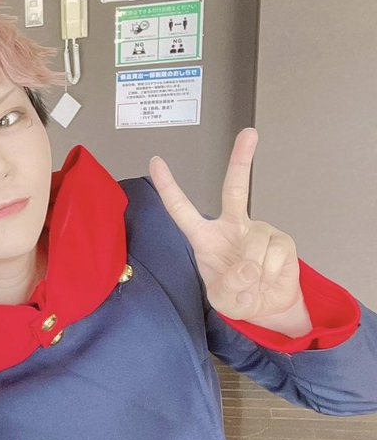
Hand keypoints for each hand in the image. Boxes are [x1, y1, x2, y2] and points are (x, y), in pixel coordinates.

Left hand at [150, 128, 309, 335]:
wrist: (267, 306)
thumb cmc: (237, 295)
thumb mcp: (222, 297)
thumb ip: (228, 286)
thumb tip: (247, 267)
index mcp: (205, 237)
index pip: (181, 210)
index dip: (168, 187)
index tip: (156, 161)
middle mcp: (232, 226)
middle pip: (235, 188)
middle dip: (242, 159)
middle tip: (249, 133)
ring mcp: (259, 229)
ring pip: (254, 245)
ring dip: (253, 273)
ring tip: (252, 283)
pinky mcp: (282, 239)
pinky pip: (274, 256)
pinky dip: (269, 275)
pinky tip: (268, 278)